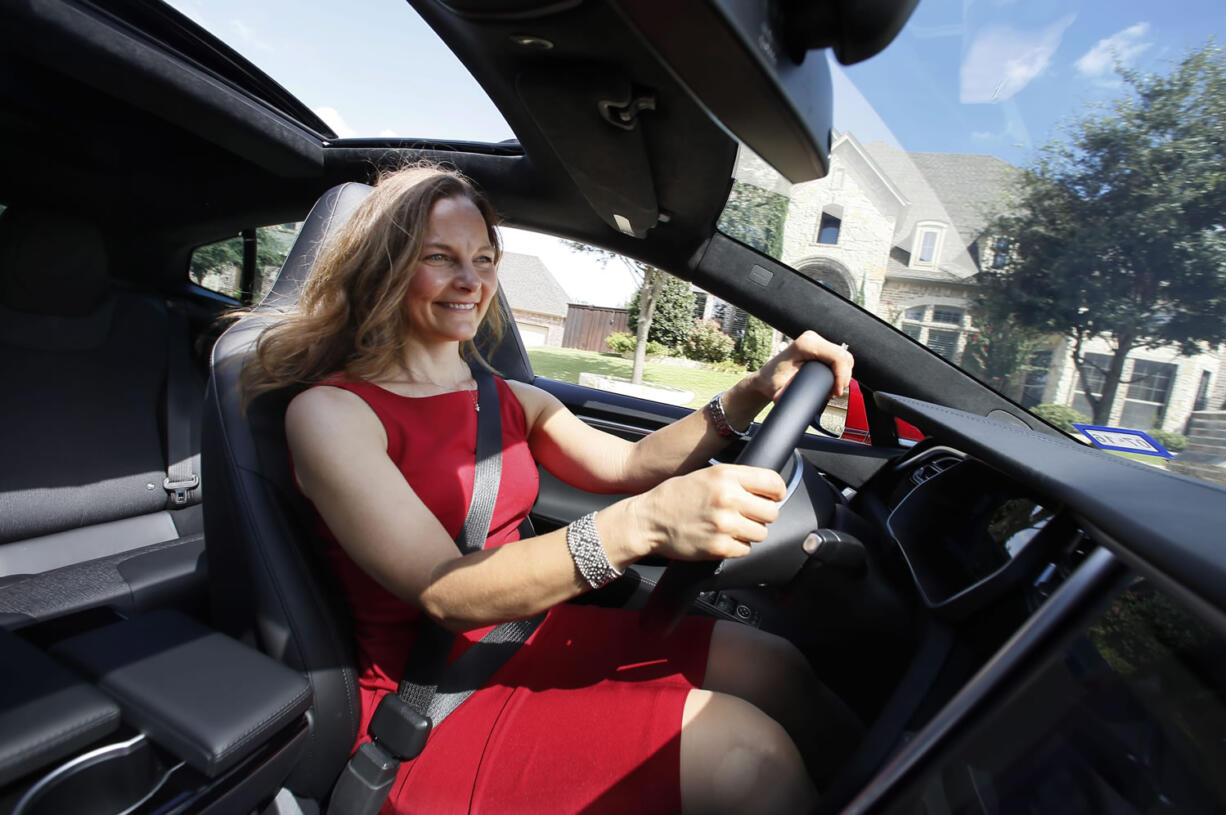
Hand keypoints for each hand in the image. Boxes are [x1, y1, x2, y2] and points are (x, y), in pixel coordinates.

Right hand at [628, 464, 786, 560]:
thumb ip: (736, 479)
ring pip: (761, 533)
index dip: (777, 492)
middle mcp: (728, 498)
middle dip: (762, 515)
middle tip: (747, 515)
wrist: (648, 519)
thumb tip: (766, 490)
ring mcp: (725, 524)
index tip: (773, 498)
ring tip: (730, 527)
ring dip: (749, 533)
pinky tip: (720, 538)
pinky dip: (736, 547)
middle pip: (772, 512)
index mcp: (726, 476)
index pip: (773, 483)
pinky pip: (745, 550)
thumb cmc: (675, 496)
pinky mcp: (720, 547)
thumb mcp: (706, 474)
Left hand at [749, 330, 853, 401]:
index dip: (842, 376)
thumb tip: (798, 405)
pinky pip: (838, 357)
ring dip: (844, 374)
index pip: (837, 357)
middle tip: (834, 393)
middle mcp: (812, 339)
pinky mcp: (819, 347)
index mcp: (805, 345)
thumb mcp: (779, 392)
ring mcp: (816, 341)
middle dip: (844, 377)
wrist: (766, 378)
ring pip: (844, 356)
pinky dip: (840, 370)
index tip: (836, 392)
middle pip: (844, 356)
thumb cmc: (771, 382)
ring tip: (833, 389)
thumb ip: (788, 397)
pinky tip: (833, 381)